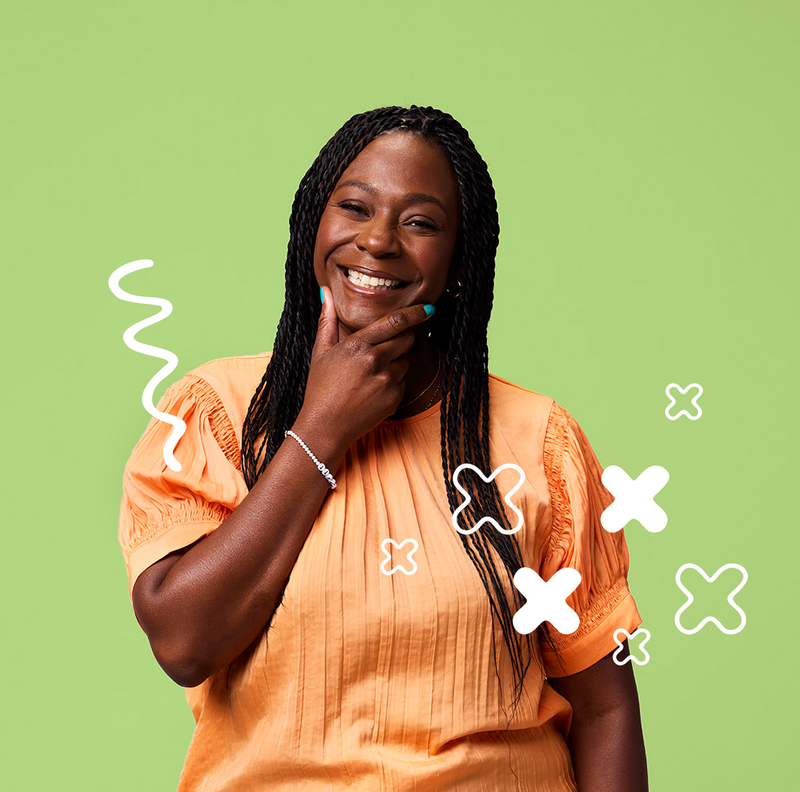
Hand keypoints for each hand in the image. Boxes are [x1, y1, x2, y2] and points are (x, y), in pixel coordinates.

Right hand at [297, 286, 433, 448]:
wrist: (325, 427)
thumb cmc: (321, 388)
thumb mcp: (320, 352)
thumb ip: (326, 320)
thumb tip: (326, 292)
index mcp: (357, 345)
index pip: (395, 322)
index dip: (415, 313)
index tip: (428, 307)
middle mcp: (375, 361)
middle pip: (406, 339)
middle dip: (402, 339)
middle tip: (385, 348)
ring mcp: (387, 381)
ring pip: (405, 361)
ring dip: (396, 362)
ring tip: (371, 374)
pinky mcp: (394, 398)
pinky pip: (403, 382)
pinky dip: (393, 382)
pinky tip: (373, 390)